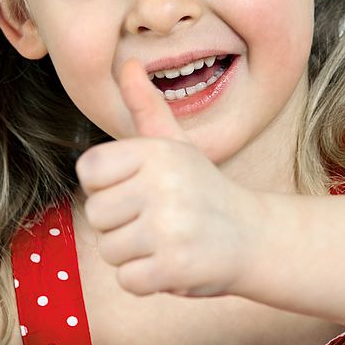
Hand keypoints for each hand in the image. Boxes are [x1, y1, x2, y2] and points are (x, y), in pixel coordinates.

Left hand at [75, 58, 258, 297]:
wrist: (254, 237)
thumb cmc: (204, 189)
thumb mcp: (177, 144)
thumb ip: (145, 107)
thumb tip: (127, 64)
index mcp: (157, 151)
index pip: (90, 169)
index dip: (109, 185)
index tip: (140, 189)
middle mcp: (163, 183)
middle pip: (96, 213)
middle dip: (121, 225)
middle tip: (159, 220)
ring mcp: (170, 226)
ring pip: (109, 250)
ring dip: (134, 254)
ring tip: (167, 241)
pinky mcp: (175, 266)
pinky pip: (128, 280)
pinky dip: (147, 280)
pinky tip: (174, 263)